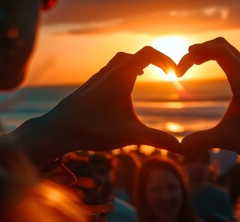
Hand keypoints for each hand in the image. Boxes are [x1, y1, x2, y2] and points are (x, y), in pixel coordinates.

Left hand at [42, 47, 179, 153]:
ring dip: (137, 63)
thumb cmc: (93, 129)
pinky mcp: (90, 86)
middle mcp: (109, 72)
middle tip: (165, 73)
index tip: (175, 74)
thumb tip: (182, 149)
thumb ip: (157, 139)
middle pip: (136, 54)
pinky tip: (123, 88)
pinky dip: (123, 71)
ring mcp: (98, 78)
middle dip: (154, 60)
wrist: (58, 130)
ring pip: (121, 60)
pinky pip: (110, 69)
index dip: (165, 60)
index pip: (148, 53)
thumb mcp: (130, 135)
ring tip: (146, 74)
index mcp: (121, 76)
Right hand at [177, 37, 239, 162]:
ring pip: (232, 52)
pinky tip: (219, 75)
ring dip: (212, 53)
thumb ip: (201, 140)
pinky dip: (224, 60)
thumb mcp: (228, 139)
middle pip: (223, 45)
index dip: (196, 54)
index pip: (218, 51)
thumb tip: (179, 148)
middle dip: (200, 51)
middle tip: (183, 65)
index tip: (180, 70)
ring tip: (195, 64)